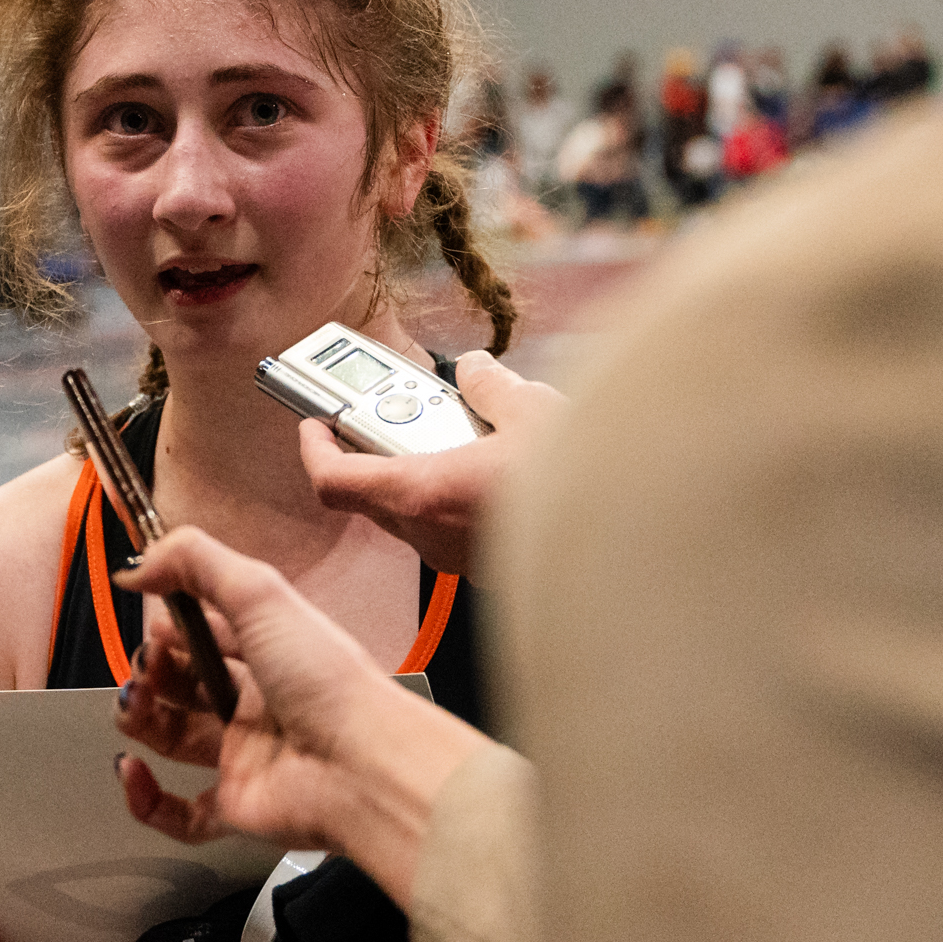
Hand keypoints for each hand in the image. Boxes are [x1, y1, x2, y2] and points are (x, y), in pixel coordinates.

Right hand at [109, 529, 484, 905]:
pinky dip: (145, 796)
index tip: (154, 621)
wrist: (361, 766)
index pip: (203, 632)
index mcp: (266, 650)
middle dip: (150, 670)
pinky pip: (178, 811)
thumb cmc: (323, 678)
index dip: (169, 626)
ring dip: (139, 718)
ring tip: (136, 704)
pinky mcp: (235, 806)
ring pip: (170, 736)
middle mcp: (253, 701)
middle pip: (180, 683)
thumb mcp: (260, 593)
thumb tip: (133, 566)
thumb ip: (194, 561)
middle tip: (148, 665)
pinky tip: (132, 770)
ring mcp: (242, 754)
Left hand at [297, 351, 565, 575]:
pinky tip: (505, 468)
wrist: (627, 547)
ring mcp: (456, 559)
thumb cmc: (580, 488)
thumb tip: (476, 371)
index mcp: (421, 492)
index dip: (315, 449)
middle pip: (377, 488)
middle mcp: (429, 535)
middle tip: (413, 405)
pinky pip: (454, 526)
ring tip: (474, 429)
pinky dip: (461, 493)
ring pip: (418, 509)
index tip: (316, 422)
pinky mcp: (488, 570)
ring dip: (430, 467)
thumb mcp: (532, 411)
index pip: (333, 481)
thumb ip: (491, 386)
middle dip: (386, 443)